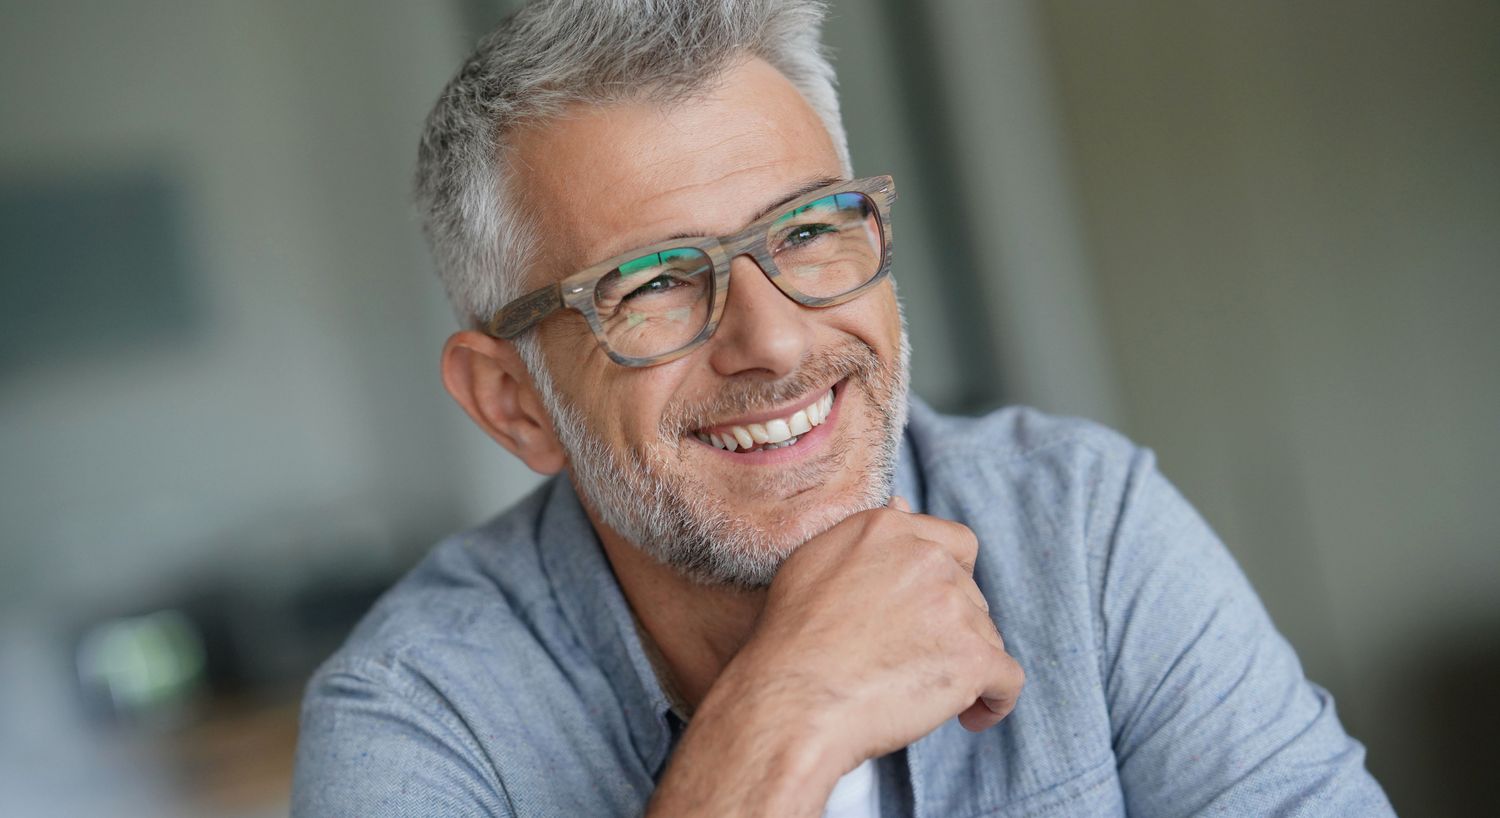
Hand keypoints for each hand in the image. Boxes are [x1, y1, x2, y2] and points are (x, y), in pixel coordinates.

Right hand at [714, 497, 1024, 774]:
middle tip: (907, 663)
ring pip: (986, 638)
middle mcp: (927, 558)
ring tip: (919, 695)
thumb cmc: (791, 642)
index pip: (956, 544)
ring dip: (963, 665)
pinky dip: (994, 702)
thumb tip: (903, 502)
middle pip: (971, 596)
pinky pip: (1007, 681)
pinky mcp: (973, 657)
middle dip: (950, 629)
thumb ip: (865, 536)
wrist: (791, 701)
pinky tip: (969, 717)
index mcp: (888, 529)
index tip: (930, 613)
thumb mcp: (813, 563)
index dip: (950, 582)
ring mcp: (954, 606)